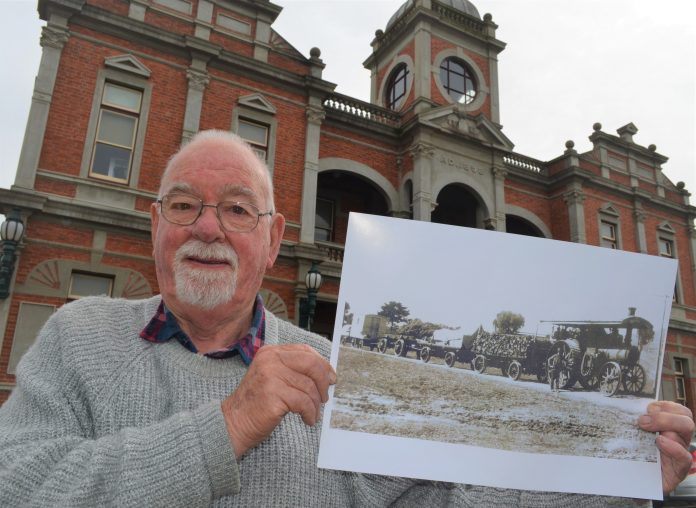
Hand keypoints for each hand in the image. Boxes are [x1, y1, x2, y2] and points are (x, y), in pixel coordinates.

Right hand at [221, 344, 335, 457]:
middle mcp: (270, 360)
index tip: (330, 377)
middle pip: (311, 364)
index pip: (305, 351)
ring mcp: (271, 376)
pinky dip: (310, 413)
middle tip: (325, 396)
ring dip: (315, 404)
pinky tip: (308, 419)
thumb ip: (293, 370)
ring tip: (312, 413)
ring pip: (309, 386)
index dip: (322, 364)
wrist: (234, 422)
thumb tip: (326, 373)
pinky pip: (304, 402)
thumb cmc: (256, 403)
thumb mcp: (272, 378)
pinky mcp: (273, 394)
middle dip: (324, 381)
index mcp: (271, 352)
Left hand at [638, 400, 694, 492]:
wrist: (630, 482)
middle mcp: (678, 439)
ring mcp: (679, 454)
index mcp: (669, 428)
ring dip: (667, 425)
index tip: (648, 408)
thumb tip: (627, 406)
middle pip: (686, 419)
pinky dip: (673, 447)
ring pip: (686, 432)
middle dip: (665, 416)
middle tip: (643, 420)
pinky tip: (661, 442)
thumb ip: (635, 421)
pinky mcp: (677, 471)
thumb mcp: (632, 434)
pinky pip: (684, 457)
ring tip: (649, 431)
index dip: (666, 406)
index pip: (679, 410)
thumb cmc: (633, 456)